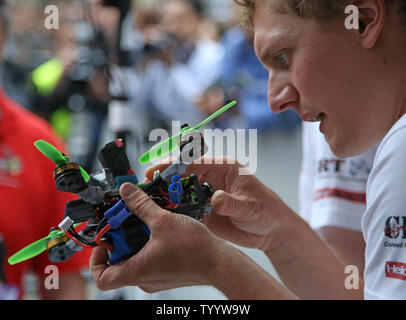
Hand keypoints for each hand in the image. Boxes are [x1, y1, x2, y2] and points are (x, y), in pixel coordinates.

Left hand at [90, 183, 228, 291]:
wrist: (219, 262)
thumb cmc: (195, 250)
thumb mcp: (162, 220)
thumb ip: (141, 205)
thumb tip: (126, 192)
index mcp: (137, 270)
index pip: (102, 277)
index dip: (96, 259)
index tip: (104, 241)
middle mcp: (144, 278)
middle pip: (118, 263)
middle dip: (120, 241)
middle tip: (127, 223)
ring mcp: (156, 277)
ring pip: (135, 260)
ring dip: (136, 241)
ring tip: (145, 222)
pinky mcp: (167, 273)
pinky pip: (150, 260)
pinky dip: (149, 245)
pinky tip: (160, 230)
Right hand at [145, 157, 290, 251]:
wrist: (271, 231)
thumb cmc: (267, 211)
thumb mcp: (251, 206)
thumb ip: (232, 203)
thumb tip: (216, 199)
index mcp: (224, 168)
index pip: (195, 161)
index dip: (175, 164)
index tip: (158, 168)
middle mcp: (212, 179)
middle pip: (183, 174)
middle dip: (165, 177)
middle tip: (147, 183)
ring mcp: (206, 195)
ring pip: (181, 191)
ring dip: (166, 194)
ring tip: (148, 199)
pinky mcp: (204, 211)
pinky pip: (185, 209)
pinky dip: (174, 211)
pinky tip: (161, 214)